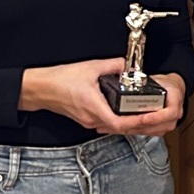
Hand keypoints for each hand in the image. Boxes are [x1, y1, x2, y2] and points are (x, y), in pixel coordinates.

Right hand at [20, 58, 182, 136]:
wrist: (40, 89)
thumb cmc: (59, 80)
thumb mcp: (90, 67)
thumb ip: (112, 65)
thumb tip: (126, 65)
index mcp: (94, 107)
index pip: (120, 123)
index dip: (137, 122)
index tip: (149, 117)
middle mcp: (91, 118)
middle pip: (120, 128)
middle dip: (138, 124)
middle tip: (153, 118)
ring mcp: (88, 121)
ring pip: (113, 127)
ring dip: (129, 123)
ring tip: (144, 117)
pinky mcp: (85, 119)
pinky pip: (106, 124)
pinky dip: (118, 120)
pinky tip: (125, 114)